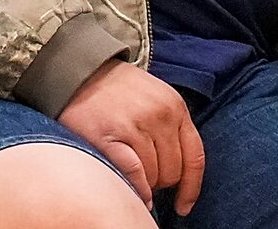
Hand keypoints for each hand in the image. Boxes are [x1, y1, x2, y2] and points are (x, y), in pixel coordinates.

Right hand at [57, 59, 203, 213]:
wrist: (82, 72)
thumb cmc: (119, 90)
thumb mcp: (157, 98)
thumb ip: (170, 128)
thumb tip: (177, 171)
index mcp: (176, 108)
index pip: (195, 156)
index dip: (192, 187)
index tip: (184, 206)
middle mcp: (161, 116)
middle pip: (173, 170)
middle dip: (162, 182)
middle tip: (146, 179)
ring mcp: (136, 126)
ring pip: (153, 176)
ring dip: (145, 185)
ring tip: (131, 176)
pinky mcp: (110, 136)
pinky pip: (133, 174)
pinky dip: (135, 189)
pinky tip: (131, 194)